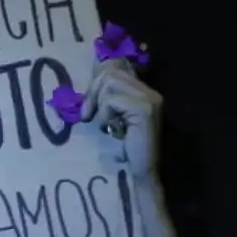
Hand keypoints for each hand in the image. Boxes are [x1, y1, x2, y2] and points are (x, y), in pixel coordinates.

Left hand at [80, 58, 162, 178]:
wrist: (142, 170)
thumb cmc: (126, 147)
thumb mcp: (114, 116)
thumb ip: (108, 98)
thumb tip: (90, 80)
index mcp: (144, 90)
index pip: (118, 66)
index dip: (98, 77)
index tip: (89, 98)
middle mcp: (150, 91)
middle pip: (111, 72)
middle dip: (93, 91)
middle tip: (86, 114)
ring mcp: (149, 99)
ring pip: (110, 83)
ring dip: (99, 104)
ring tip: (105, 122)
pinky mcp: (144, 109)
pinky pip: (112, 100)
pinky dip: (105, 115)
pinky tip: (112, 128)